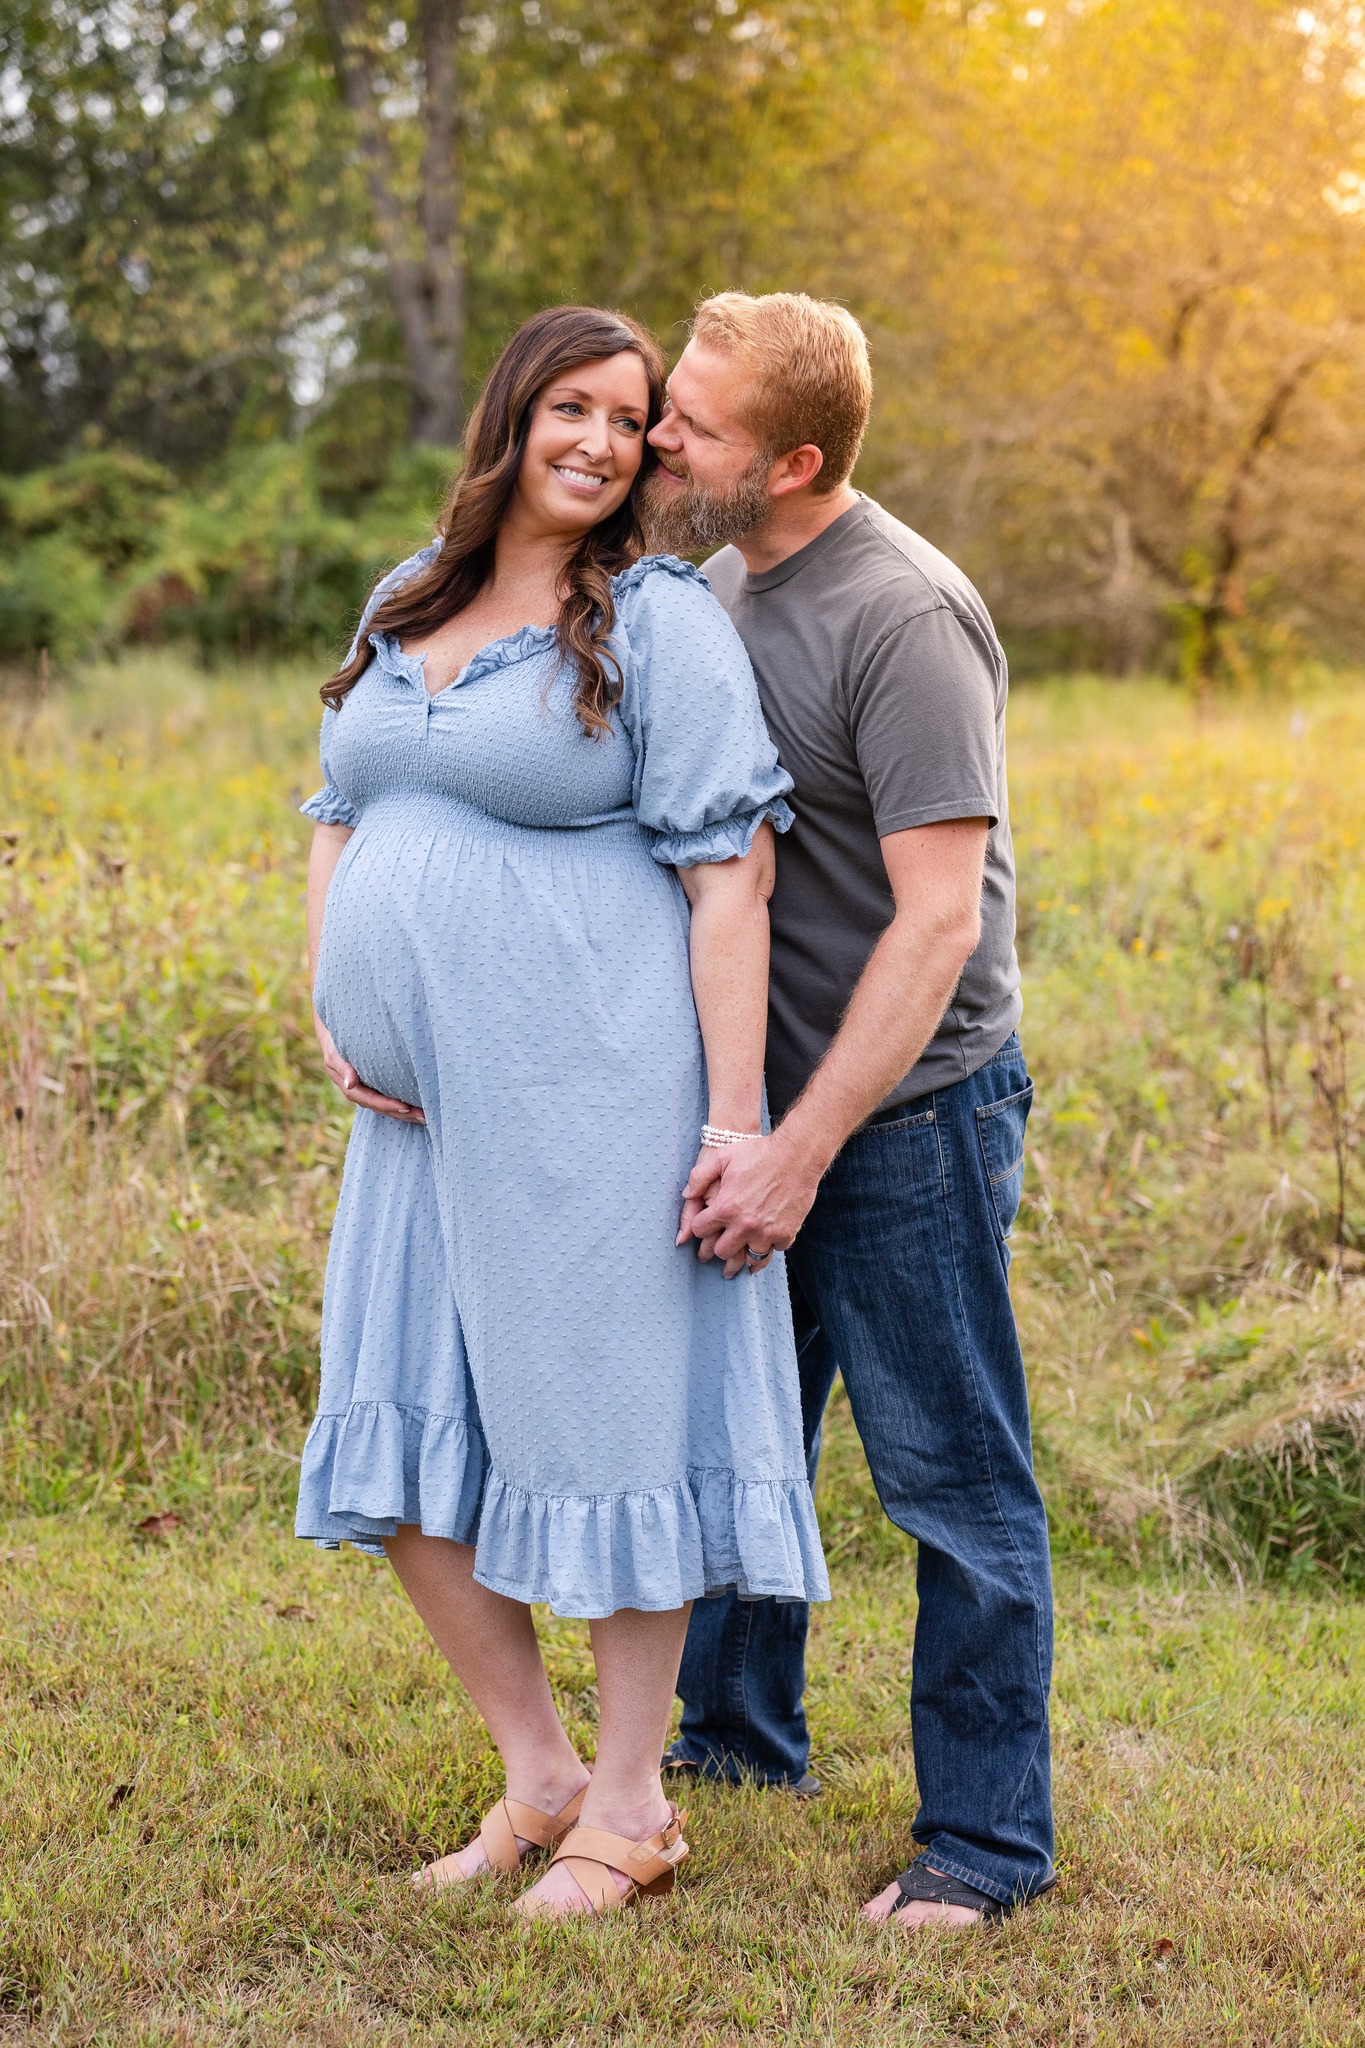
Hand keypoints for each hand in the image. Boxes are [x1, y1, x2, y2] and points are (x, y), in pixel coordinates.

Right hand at [314, 1014, 424, 1122]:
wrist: (335, 1039)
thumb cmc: (336, 1043)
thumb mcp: (335, 1054)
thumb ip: (344, 1068)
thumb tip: (349, 1084)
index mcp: (350, 1088)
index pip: (371, 1100)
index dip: (388, 1105)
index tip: (406, 1107)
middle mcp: (360, 1093)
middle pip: (382, 1108)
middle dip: (402, 1114)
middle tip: (423, 1116)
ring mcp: (367, 1092)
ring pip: (387, 1107)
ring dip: (406, 1113)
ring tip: (426, 1116)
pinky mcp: (375, 1088)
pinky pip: (389, 1100)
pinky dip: (403, 1105)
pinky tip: (418, 1107)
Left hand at [687, 1130, 822, 1275]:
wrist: (797, 1154)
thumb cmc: (759, 1152)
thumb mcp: (722, 1157)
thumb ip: (699, 1176)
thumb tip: (686, 1195)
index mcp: (725, 1208)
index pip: (700, 1230)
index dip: (700, 1227)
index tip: (705, 1225)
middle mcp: (744, 1225)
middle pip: (722, 1252)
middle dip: (719, 1246)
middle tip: (721, 1244)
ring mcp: (766, 1232)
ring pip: (749, 1258)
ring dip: (745, 1252)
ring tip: (742, 1253)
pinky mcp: (786, 1234)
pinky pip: (774, 1250)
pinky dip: (771, 1245)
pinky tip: (767, 1240)